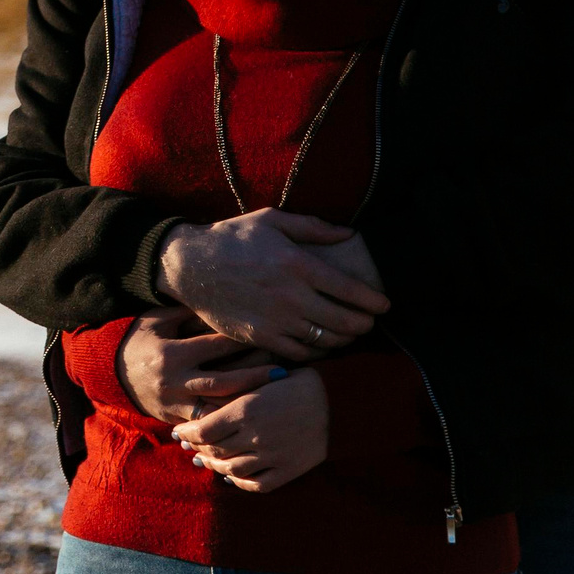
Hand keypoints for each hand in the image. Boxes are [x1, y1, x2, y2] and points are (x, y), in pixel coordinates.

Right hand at [116, 307, 280, 422]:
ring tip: (275, 398)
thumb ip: (186, 313)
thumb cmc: (140, 339)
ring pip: (219, 407)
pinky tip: (252, 419)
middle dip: (255, 377)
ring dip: (247, 403)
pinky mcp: (176, 418)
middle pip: (224, 381)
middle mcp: (176, 380)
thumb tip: (223, 302)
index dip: (245, 341)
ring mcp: (176, 403)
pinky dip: (229, 421)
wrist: (109, 371)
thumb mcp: (156, 321)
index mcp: (172, 353)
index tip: (273, 337)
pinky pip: (207, 424)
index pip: (215, 346)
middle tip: (285, 372)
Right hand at [157, 210, 389, 360]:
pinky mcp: (260, 337)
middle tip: (369, 322)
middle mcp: (291, 296)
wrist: (190, 265)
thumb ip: (314, 227)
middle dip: (364, 324)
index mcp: (298, 264)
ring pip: (326, 341)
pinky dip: (316, 351)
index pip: (351, 291)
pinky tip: (319, 343)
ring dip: (344, 340)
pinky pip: (300, 353)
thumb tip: (350, 233)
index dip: (374, 301)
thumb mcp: (272, 220)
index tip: (384, 305)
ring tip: (348, 333)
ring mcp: (276, 320)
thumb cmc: (232, 237)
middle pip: (345, 322)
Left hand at [172, 366, 328, 492]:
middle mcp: (255, 436)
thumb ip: (231, 394)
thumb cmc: (294, 383)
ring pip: (232, 470)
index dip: (187, 435)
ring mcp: (272, 456)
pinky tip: (233, 476)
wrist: (336, 402)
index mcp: (245, 410)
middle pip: (215, 452)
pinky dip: (241, 482)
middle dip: (198, 450)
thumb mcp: (258, 382)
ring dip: (215, 467)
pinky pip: (258, 484)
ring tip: (207, 462)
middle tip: (190, 448)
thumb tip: (203, 405)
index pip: (203, 431)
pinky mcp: (289, 470)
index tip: (180, 433)